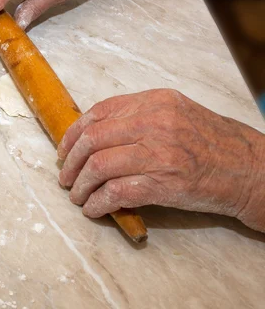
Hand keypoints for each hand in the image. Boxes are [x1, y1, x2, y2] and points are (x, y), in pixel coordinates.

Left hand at [57, 89, 264, 231]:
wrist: (250, 169)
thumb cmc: (212, 143)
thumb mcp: (176, 114)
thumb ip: (138, 117)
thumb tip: (93, 133)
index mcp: (155, 101)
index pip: (99, 112)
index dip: (73, 133)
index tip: (64, 150)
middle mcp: (155, 122)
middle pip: (92, 139)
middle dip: (71, 162)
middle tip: (65, 177)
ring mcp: (159, 153)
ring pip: (98, 167)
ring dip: (80, 186)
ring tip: (78, 196)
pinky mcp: (163, 184)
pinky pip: (115, 193)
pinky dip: (97, 203)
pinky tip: (93, 209)